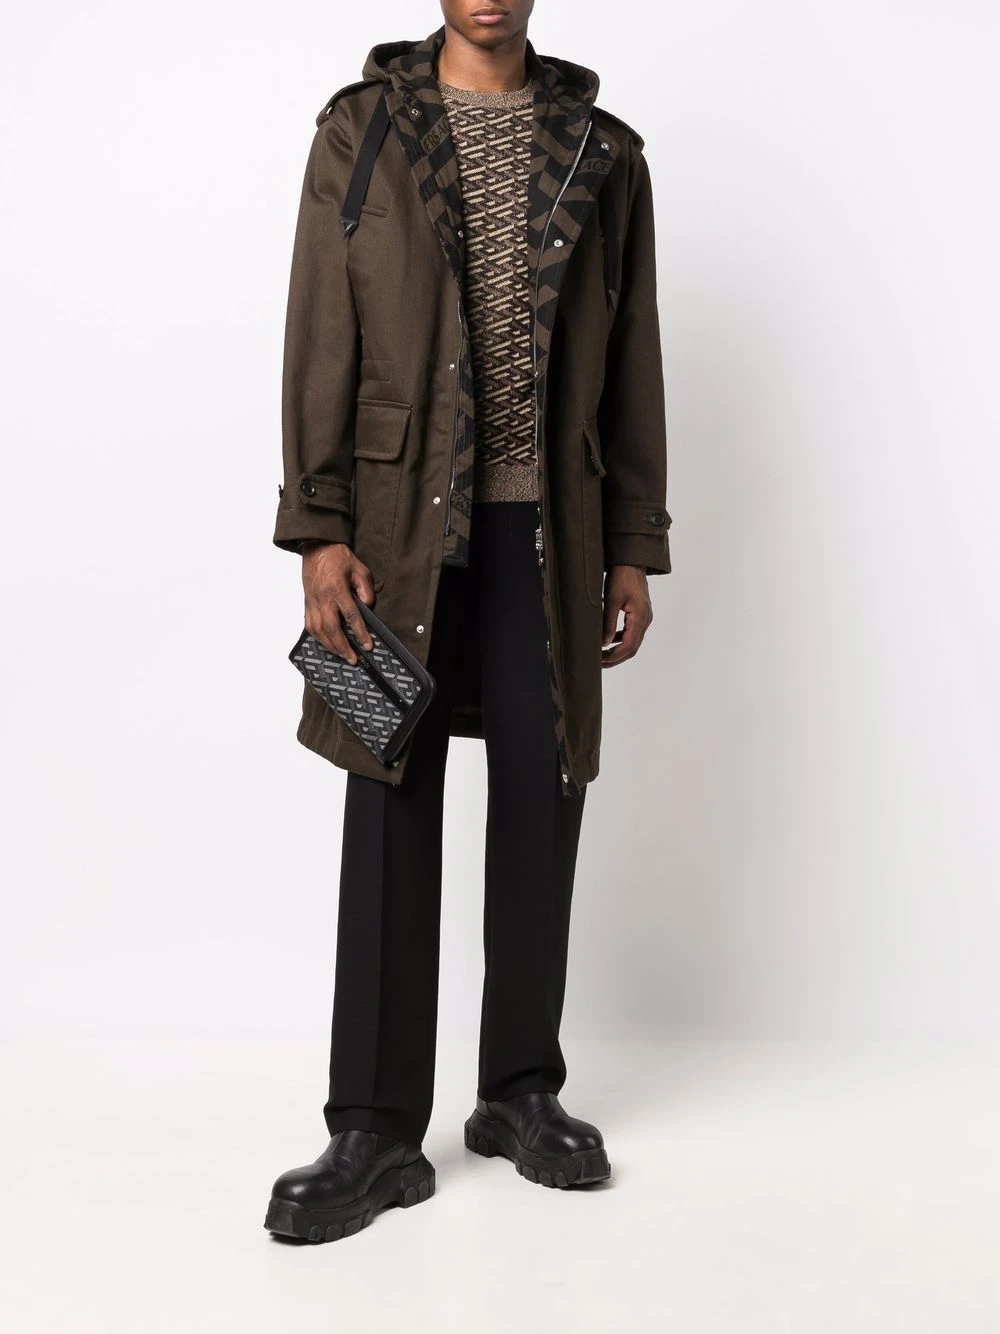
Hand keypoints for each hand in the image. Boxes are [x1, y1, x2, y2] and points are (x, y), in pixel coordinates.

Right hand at [301, 542, 375, 664]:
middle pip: (332, 628)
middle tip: (353, 659)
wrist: (317, 547)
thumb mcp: (360, 569)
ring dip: (330, 645)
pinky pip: (310, 625)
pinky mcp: (307, 603)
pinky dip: (318, 637)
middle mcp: (322, 598)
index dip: (360, 633)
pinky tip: (326, 643)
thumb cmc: (338, 557)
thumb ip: (365, 589)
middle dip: (343, 647)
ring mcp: (312, 602)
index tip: (367, 645)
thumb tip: (367, 608)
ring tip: (341, 655)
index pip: (351, 616)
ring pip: (318, 630)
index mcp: (337, 589)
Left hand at [601, 564, 652, 667]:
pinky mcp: (640, 614)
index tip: (600, 662)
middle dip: (616, 658)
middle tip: (599, 663)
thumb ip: (608, 623)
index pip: (629, 646)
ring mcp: (645, 617)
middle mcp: (645, 619)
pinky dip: (621, 639)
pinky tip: (609, 639)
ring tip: (602, 655)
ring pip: (633, 642)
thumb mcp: (611, 600)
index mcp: (640, 617)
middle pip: (632, 648)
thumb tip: (604, 643)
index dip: (614, 657)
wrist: (631, 561)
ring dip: (618, 650)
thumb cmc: (622, 577)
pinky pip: (632, 632)